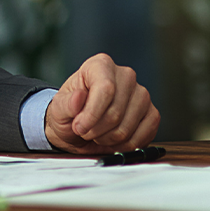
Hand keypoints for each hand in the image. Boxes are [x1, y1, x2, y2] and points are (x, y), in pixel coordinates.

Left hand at [44, 53, 159, 153]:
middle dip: (96, 131)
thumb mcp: (58, 108)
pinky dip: (126, 145)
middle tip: (86, 132)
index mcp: (101, 65)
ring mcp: (141, 93)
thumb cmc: (70, 112)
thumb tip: (79, 97)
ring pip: (127, 127)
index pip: (105, 89)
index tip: (79, 127)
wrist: (80, 126)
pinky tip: (114, 140)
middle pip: (116, 112)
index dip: (92, 114)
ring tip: (98, 134)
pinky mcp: (151, 113)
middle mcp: (125, 75)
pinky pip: (144, 134)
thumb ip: (66, 104)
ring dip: (108, 140)